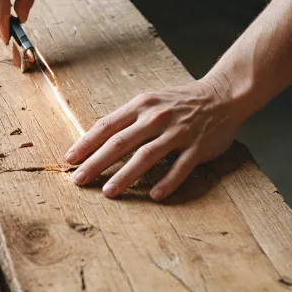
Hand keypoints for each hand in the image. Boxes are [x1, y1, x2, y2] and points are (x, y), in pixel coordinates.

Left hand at [64, 77, 242, 200]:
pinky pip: (180, 167)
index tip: (69, 159)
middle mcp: (156, 118)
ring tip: (109, 191)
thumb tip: (97, 138)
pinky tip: (154, 196)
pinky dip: (167, 182)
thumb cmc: (179, 102)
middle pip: (120, 143)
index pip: (107, 126)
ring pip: (146, 156)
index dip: (86, 143)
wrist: (222, 95)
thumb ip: (127, 119)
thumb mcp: (150, 101)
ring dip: (125, 175)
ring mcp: (177, 132)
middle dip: (96, 162)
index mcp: (141, 106)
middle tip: (79, 180)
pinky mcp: (197, 147)